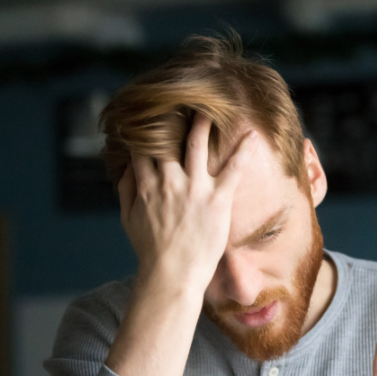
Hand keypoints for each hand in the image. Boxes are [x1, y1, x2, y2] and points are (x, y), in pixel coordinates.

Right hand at [117, 114, 257, 289]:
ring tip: (210, 107)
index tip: (150, 116)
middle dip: (172, 118)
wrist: (172, 274)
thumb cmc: (151, 251)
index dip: (146, 130)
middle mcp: (169, 181)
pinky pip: (232, 168)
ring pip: (198, 145)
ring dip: (204, 123)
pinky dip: (242, 150)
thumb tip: (125, 168)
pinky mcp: (217, 199)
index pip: (144, 147)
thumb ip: (126, 190)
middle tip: (180, 101)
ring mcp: (194, 188)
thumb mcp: (129, 220)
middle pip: (169, 139)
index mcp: (147, 185)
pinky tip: (251, 135)